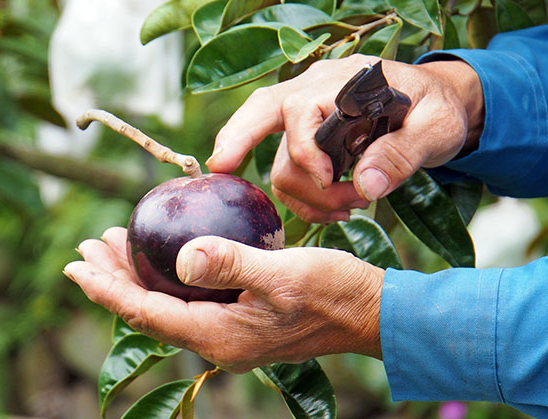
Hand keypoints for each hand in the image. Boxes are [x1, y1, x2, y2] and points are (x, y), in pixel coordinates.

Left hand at [63, 227, 383, 372]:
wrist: (368, 313)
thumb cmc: (331, 292)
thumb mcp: (283, 273)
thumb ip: (231, 264)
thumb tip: (183, 256)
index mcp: (219, 334)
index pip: (147, 312)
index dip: (107, 288)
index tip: (76, 263)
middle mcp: (217, 341)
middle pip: (150, 310)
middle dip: (114, 280)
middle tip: (88, 246)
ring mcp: (230, 333)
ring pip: (168, 305)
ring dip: (139, 277)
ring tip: (117, 247)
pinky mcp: (242, 320)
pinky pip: (191, 302)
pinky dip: (169, 278)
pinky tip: (168, 257)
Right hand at [207, 54, 483, 222]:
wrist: (436, 106)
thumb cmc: (437, 109)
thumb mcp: (437, 127)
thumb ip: (404, 152)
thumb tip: (367, 185)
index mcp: (344, 82)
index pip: (299, 110)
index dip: (307, 154)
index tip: (335, 184)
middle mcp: (316, 93)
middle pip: (260, 114)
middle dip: (239, 142)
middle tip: (221, 168)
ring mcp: (308, 117)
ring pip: (279, 160)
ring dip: (305, 195)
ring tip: (349, 207)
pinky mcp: (309, 140)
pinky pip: (287, 171)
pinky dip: (302, 199)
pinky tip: (333, 209)